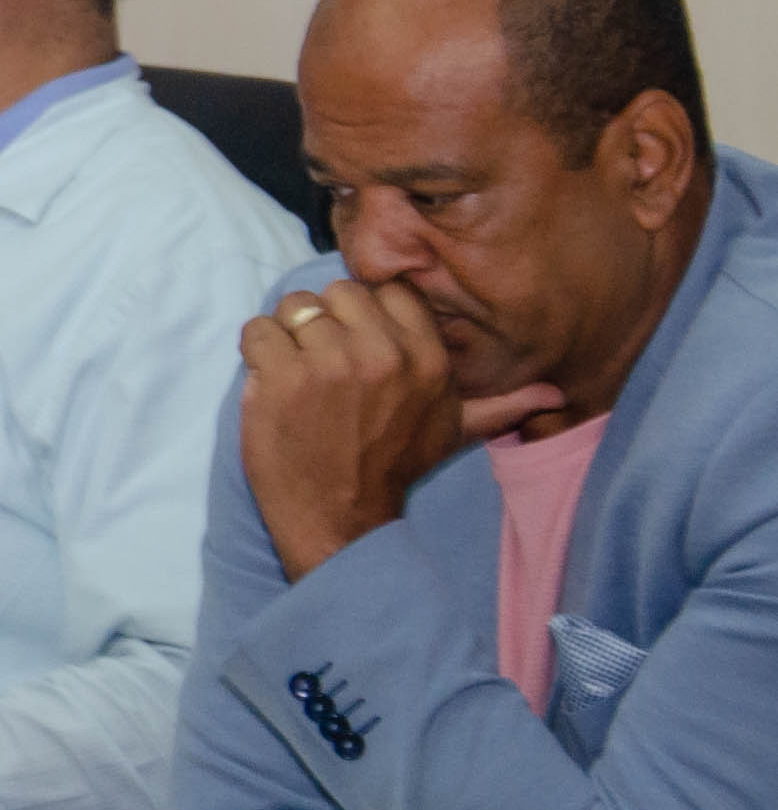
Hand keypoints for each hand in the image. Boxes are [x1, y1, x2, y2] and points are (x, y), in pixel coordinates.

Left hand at [239, 279, 565, 580]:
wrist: (340, 519)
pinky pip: (257, 329)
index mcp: (426, 359)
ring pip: (293, 306)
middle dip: (323, 321)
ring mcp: (329, 363)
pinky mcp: (280, 376)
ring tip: (296, 376)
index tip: (357, 345)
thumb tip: (555, 395)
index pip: (387, 291)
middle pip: (336, 293)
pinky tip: (272, 384)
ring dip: (286, 337)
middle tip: (322, 363)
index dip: (364, 314)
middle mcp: (382, 355)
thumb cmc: (393, 469)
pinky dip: (256, 351)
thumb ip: (498, 405)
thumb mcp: (452, 433)